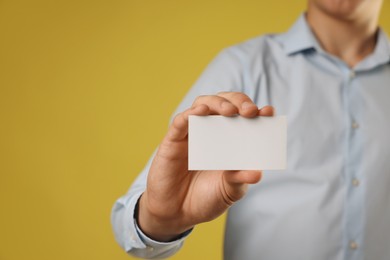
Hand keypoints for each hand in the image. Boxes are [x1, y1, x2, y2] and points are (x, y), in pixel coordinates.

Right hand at [137, 92, 273, 240]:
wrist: (178, 214)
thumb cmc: (206, 198)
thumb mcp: (229, 190)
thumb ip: (241, 179)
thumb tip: (257, 173)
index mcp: (230, 140)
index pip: (244, 117)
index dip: (256, 111)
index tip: (268, 112)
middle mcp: (212, 132)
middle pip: (225, 103)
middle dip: (239, 101)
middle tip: (250, 111)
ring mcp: (192, 134)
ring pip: (203, 104)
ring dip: (217, 103)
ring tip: (229, 111)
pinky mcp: (173, 140)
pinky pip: (180, 121)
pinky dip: (190, 113)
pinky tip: (201, 112)